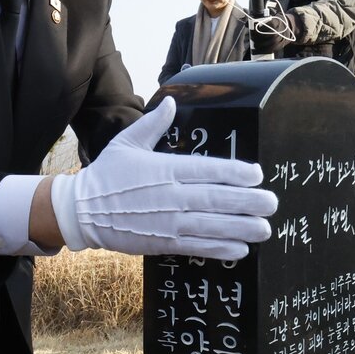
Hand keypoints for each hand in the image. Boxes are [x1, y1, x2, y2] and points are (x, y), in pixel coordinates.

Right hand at [51, 97, 277, 259]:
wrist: (82, 211)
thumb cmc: (106, 175)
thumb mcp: (127, 143)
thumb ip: (154, 124)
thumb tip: (171, 103)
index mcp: (167, 169)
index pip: (209, 170)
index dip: (236, 173)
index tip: (257, 174)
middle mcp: (172, 196)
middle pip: (217, 199)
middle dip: (248, 202)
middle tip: (272, 204)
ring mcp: (168, 221)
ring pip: (212, 226)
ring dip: (241, 229)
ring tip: (264, 229)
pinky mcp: (162, 242)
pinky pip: (196, 247)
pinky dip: (219, 250)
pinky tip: (239, 250)